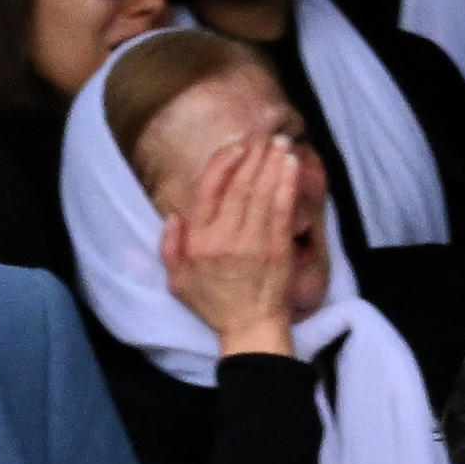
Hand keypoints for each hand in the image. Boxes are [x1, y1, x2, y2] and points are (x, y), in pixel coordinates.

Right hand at [160, 134, 307, 359]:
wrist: (249, 326)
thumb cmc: (213, 303)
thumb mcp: (177, 278)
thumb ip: (170, 245)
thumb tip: (173, 215)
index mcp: (198, 241)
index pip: (208, 192)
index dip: (223, 164)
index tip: (237, 147)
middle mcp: (224, 237)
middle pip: (240, 186)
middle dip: (255, 157)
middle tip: (267, 137)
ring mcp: (253, 241)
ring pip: (262, 193)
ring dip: (273, 164)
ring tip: (282, 144)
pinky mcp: (279, 248)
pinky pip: (283, 209)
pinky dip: (288, 185)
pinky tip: (293, 167)